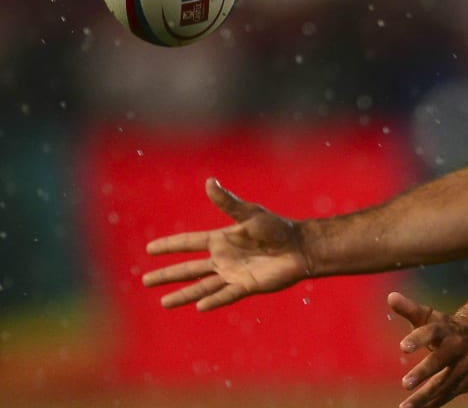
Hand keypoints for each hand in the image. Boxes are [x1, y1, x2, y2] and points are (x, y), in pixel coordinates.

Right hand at [141, 178, 309, 309]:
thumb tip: (209, 181)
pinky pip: (225, 295)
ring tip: (163, 303)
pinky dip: (212, 301)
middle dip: (168, 274)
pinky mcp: (246, 286)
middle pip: (189, 268)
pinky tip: (198, 307)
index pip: (189, 243)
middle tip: (145, 280)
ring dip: (183, 294)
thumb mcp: (250, 213)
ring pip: (202, 286)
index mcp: (222, 239)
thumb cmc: (277, 228)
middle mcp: (224, 258)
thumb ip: (228, 203)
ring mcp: (233, 274)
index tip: (149, 249)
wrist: (300, 246)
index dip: (169, 245)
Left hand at [387, 291, 467, 407]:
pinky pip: (449, 394)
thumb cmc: (447, 327)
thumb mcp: (429, 316)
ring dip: (424, 397)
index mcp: (445, 329)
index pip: (430, 332)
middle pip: (439, 361)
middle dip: (423, 373)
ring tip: (404, 407)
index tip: (403, 347)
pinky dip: (434, 403)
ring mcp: (466, 364)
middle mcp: (457, 346)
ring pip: (444, 383)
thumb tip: (390, 296)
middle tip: (405, 383)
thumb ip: (409, 308)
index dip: (417, 339)